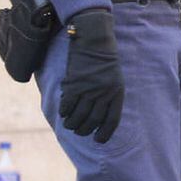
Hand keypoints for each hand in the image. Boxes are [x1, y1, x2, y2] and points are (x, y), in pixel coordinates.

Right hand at [59, 9, 124, 142]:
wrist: (94, 40)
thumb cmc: (104, 59)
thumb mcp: (114, 78)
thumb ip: (108, 96)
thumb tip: (98, 118)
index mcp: (117, 93)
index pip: (112, 121)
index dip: (104, 134)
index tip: (97, 140)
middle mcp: (104, 93)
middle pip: (93, 121)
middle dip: (84, 130)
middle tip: (78, 131)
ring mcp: (89, 89)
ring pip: (79, 115)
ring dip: (72, 123)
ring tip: (69, 124)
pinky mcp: (75, 84)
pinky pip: (68, 104)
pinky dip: (65, 112)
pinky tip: (64, 113)